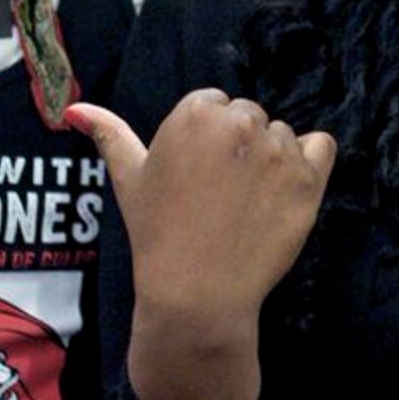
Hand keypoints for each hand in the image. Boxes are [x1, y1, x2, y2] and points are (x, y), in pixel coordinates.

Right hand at [67, 90, 335, 399]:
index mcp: (195, 114)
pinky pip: (322, 147)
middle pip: (250, 117)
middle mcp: (239, 123)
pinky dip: (311, 165)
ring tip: (246, 205)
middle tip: (221, 196)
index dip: (208, 143)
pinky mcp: (309, 177)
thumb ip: (108, 134)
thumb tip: (76, 107)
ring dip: (273, 161)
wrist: (197, 294)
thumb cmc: (158, 235)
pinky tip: (284, 195)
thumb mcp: (129, 180)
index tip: (199, 178)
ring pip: (283, 135)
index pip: (215, 105)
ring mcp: (278, 150)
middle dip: (240, 149)